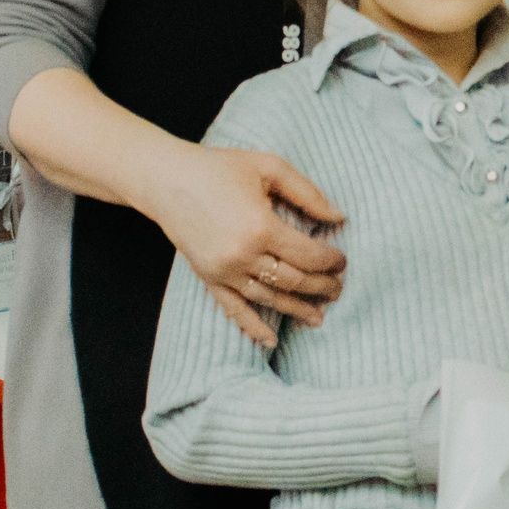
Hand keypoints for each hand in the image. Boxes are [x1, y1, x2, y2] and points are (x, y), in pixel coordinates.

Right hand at [144, 140, 344, 348]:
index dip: (331, 262)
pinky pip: (234, 309)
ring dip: (297, 309)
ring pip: (270, 299)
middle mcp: (242, 256)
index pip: (309, 256)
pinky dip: (253, 327)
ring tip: (319, 316)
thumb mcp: (269, 167)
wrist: (166, 179)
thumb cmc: (219, 168)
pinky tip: (271, 340)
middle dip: (322, 287)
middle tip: (338, 289)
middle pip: (294, 281)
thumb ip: (308, 193)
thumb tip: (340, 218)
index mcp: (261, 228)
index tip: (342, 261)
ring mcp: (223, 271)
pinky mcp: (208, 278)